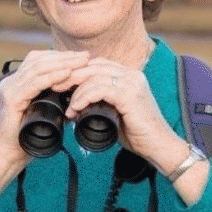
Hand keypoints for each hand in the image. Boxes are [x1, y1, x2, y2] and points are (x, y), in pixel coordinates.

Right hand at [0, 48, 91, 169]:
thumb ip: (55, 98)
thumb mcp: (45, 112)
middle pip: (38, 60)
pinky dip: (52, 77)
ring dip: (62, 63)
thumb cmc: (28, 137)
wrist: (10, 155)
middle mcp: (10, 82)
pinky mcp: (11, 99)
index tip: (81, 58)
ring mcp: (9, 89)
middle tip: (85, 56)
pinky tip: (67, 74)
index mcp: (16, 83)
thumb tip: (78, 90)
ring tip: (81, 62)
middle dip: (64, 57)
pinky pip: (35, 83)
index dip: (60, 56)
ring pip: (38, 68)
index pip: (38, 60)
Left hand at [51, 55, 185, 170]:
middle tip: (52, 87)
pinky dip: (83, 98)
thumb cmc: (136, 133)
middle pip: (92, 66)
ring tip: (66, 106)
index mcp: (127, 75)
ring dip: (75, 91)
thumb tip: (74, 104)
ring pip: (94, 77)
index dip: (75, 71)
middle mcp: (131, 74)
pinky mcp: (130, 95)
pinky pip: (100, 89)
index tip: (57, 83)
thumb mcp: (115, 112)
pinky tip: (75, 109)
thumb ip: (100, 102)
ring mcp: (132, 83)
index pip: (95, 64)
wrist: (159, 147)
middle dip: (69, 76)